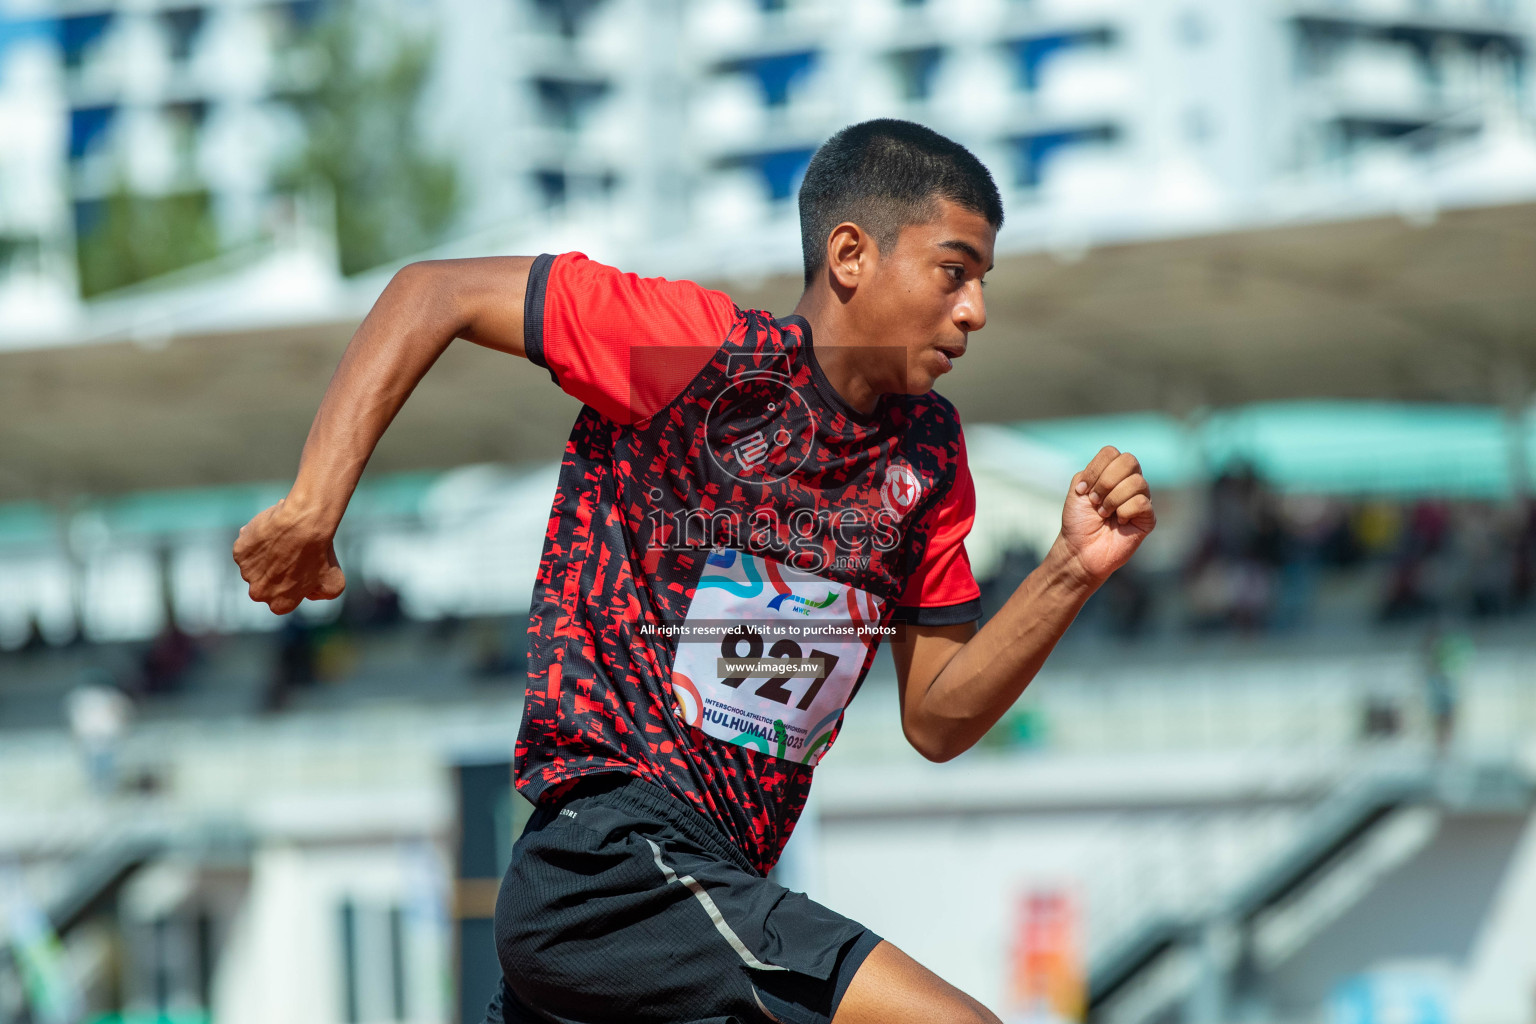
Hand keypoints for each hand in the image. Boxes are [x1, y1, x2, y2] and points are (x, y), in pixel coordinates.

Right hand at [233, 498, 345, 614]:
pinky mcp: (239, 552)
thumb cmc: (321, 554)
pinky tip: (272, 532)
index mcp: (279, 605)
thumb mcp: (334, 583)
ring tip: (283, 541)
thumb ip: (322, 595)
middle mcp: (258, 593)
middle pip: (266, 583)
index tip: (300, 569)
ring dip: (266, 555)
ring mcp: (246, 572)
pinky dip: (256, 541)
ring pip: (255, 564)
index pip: (283, 600)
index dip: (292, 584)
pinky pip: (247, 547)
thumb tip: (309, 593)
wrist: (303, 524)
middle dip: (276, 571)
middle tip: (292, 554)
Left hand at [1059, 446, 1155, 584]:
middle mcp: (1129, 482)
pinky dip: (1124, 512)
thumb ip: (1091, 471)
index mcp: (1112, 473)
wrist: (1079, 550)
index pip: (1111, 452)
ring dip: (1112, 499)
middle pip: (1129, 460)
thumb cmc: (1078, 521)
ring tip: (1103, 513)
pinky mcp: (1148, 517)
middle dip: (1105, 481)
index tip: (1082, 490)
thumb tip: (1110, 469)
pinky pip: (1141, 502)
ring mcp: (1141, 498)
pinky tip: (1119, 522)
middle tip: (1094, 500)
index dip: (1095, 469)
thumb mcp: (1077, 489)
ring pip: (1136, 482)